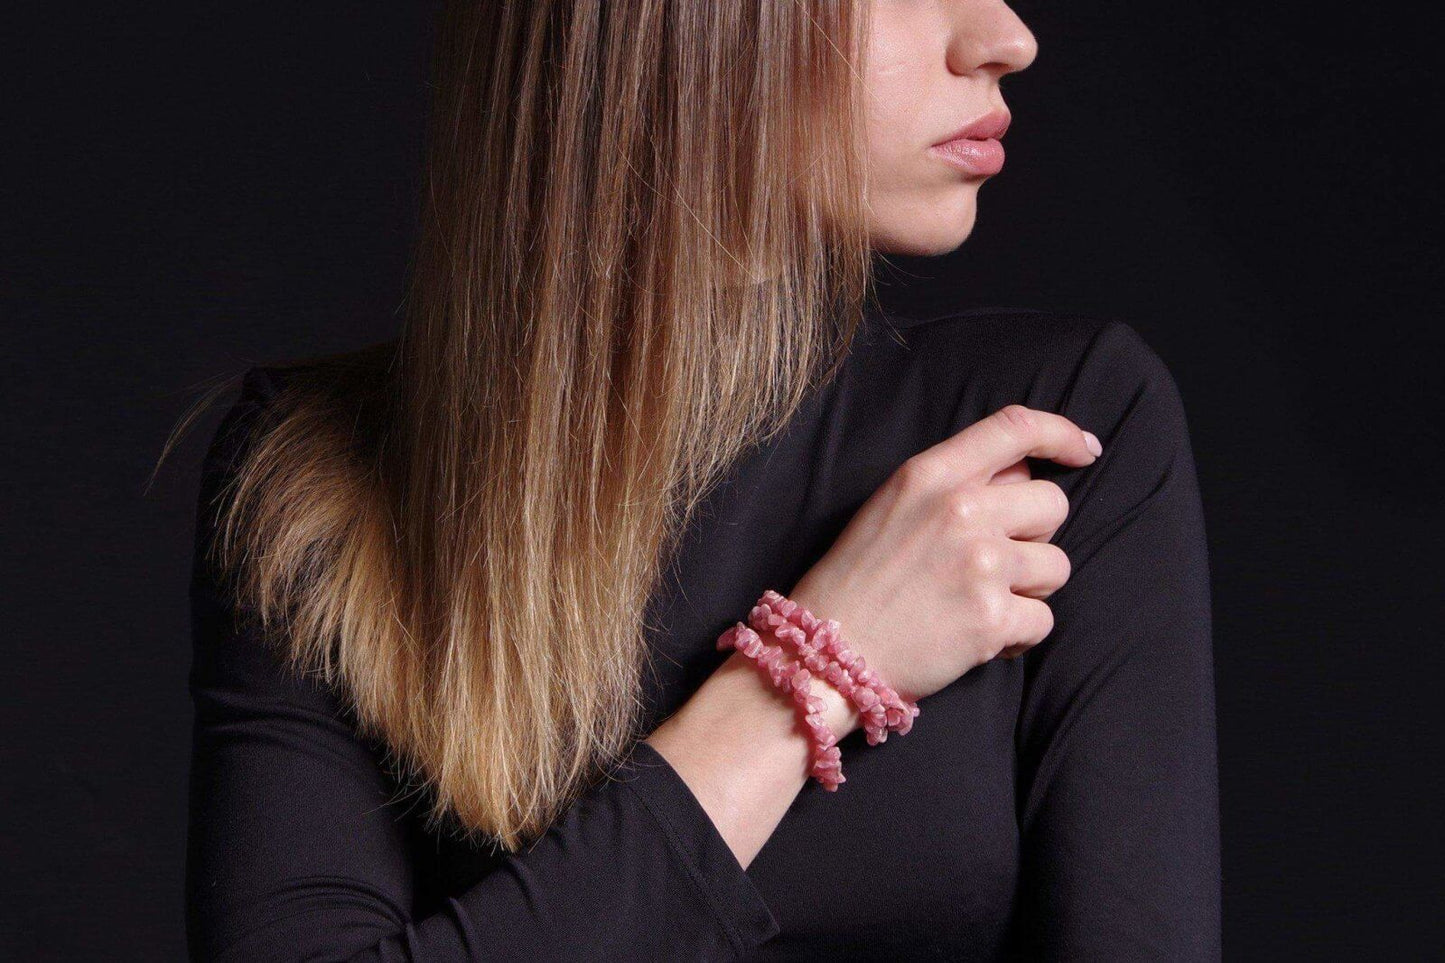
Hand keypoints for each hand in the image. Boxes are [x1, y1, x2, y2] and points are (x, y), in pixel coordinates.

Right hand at [787, 404, 1100, 702]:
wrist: (827, 652)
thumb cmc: (857, 579)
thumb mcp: (891, 505)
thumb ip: (955, 483)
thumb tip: (1024, 474)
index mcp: (931, 474)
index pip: (1015, 430)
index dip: (1061, 433)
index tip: (1084, 450)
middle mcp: (960, 510)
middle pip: (1052, 505)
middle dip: (1034, 534)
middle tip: (993, 561)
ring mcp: (979, 565)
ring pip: (1056, 565)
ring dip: (1028, 587)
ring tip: (980, 602)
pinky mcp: (991, 620)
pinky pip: (1044, 619)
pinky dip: (1018, 634)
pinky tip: (980, 638)